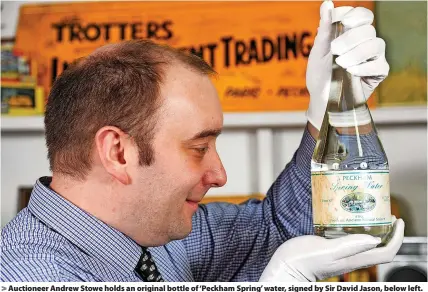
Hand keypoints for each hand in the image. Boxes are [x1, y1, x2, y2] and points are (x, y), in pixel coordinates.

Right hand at [259, 217, 403, 281]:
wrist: (284, 267)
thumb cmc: (302, 260)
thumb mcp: (326, 250)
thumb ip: (349, 245)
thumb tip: (375, 240)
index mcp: (353, 259)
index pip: (386, 252)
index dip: (397, 238)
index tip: (398, 220)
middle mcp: (350, 258)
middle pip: (379, 248)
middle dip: (388, 232)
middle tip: (385, 213)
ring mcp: (341, 255)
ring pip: (366, 244)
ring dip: (374, 230)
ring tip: (370, 213)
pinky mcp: (331, 250)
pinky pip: (352, 241)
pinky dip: (357, 230)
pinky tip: (348, 220)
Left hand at [306, 1, 389, 129]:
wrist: (322, 100)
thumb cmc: (319, 75)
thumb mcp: (318, 51)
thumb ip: (324, 28)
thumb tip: (327, 3)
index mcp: (349, 33)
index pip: (360, 14)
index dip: (351, 14)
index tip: (340, 21)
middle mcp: (364, 42)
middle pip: (368, 28)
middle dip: (350, 38)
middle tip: (335, 50)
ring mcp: (373, 56)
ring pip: (376, 44)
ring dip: (356, 53)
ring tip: (341, 64)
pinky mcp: (378, 71)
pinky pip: (378, 64)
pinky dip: (363, 67)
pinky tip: (350, 72)